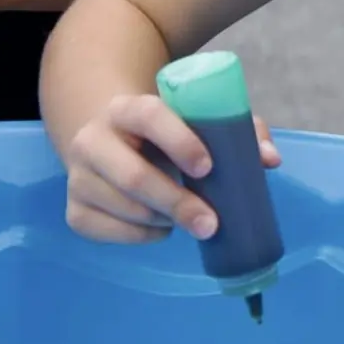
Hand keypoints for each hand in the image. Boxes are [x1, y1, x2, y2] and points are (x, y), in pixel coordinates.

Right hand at [63, 93, 280, 243]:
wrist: (112, 138)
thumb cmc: (169, 130)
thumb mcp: (198, 120)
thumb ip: (239, 131)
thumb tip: (269, 160)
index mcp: (127, 108)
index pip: (150, 115)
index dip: (180, 141)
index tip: (208, 168)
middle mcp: (92, 139)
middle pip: (133, 176)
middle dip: (177, 203)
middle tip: (211, 223)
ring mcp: (78, 176)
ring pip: (122, 207)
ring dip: (162, 220)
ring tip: (191, 220)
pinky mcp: (73, 208)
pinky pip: (104, 230)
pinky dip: (139, 236)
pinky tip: (161, 228)